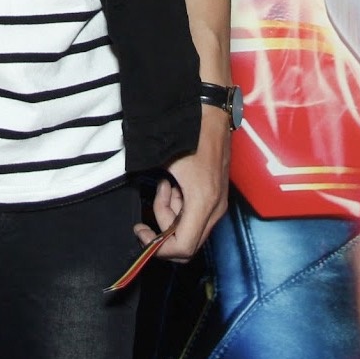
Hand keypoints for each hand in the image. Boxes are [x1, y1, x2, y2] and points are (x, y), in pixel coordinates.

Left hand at [137, 104, 230, 259]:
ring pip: (190, 228)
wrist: (211, 110)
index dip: (158, 248)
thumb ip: (156, 196)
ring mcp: (219, 202)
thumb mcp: (165, 163)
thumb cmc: (190, 132)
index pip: (182, 248)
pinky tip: (174, 183)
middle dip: (164, 228)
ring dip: (170, 212)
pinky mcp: (217, 196)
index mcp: (203, 202)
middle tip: (153, 200)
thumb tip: (141, 219)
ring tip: (164, 184)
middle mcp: (216, 208)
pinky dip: (180, 205)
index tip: (141, 232)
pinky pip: (196, 214)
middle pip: (187, 243)